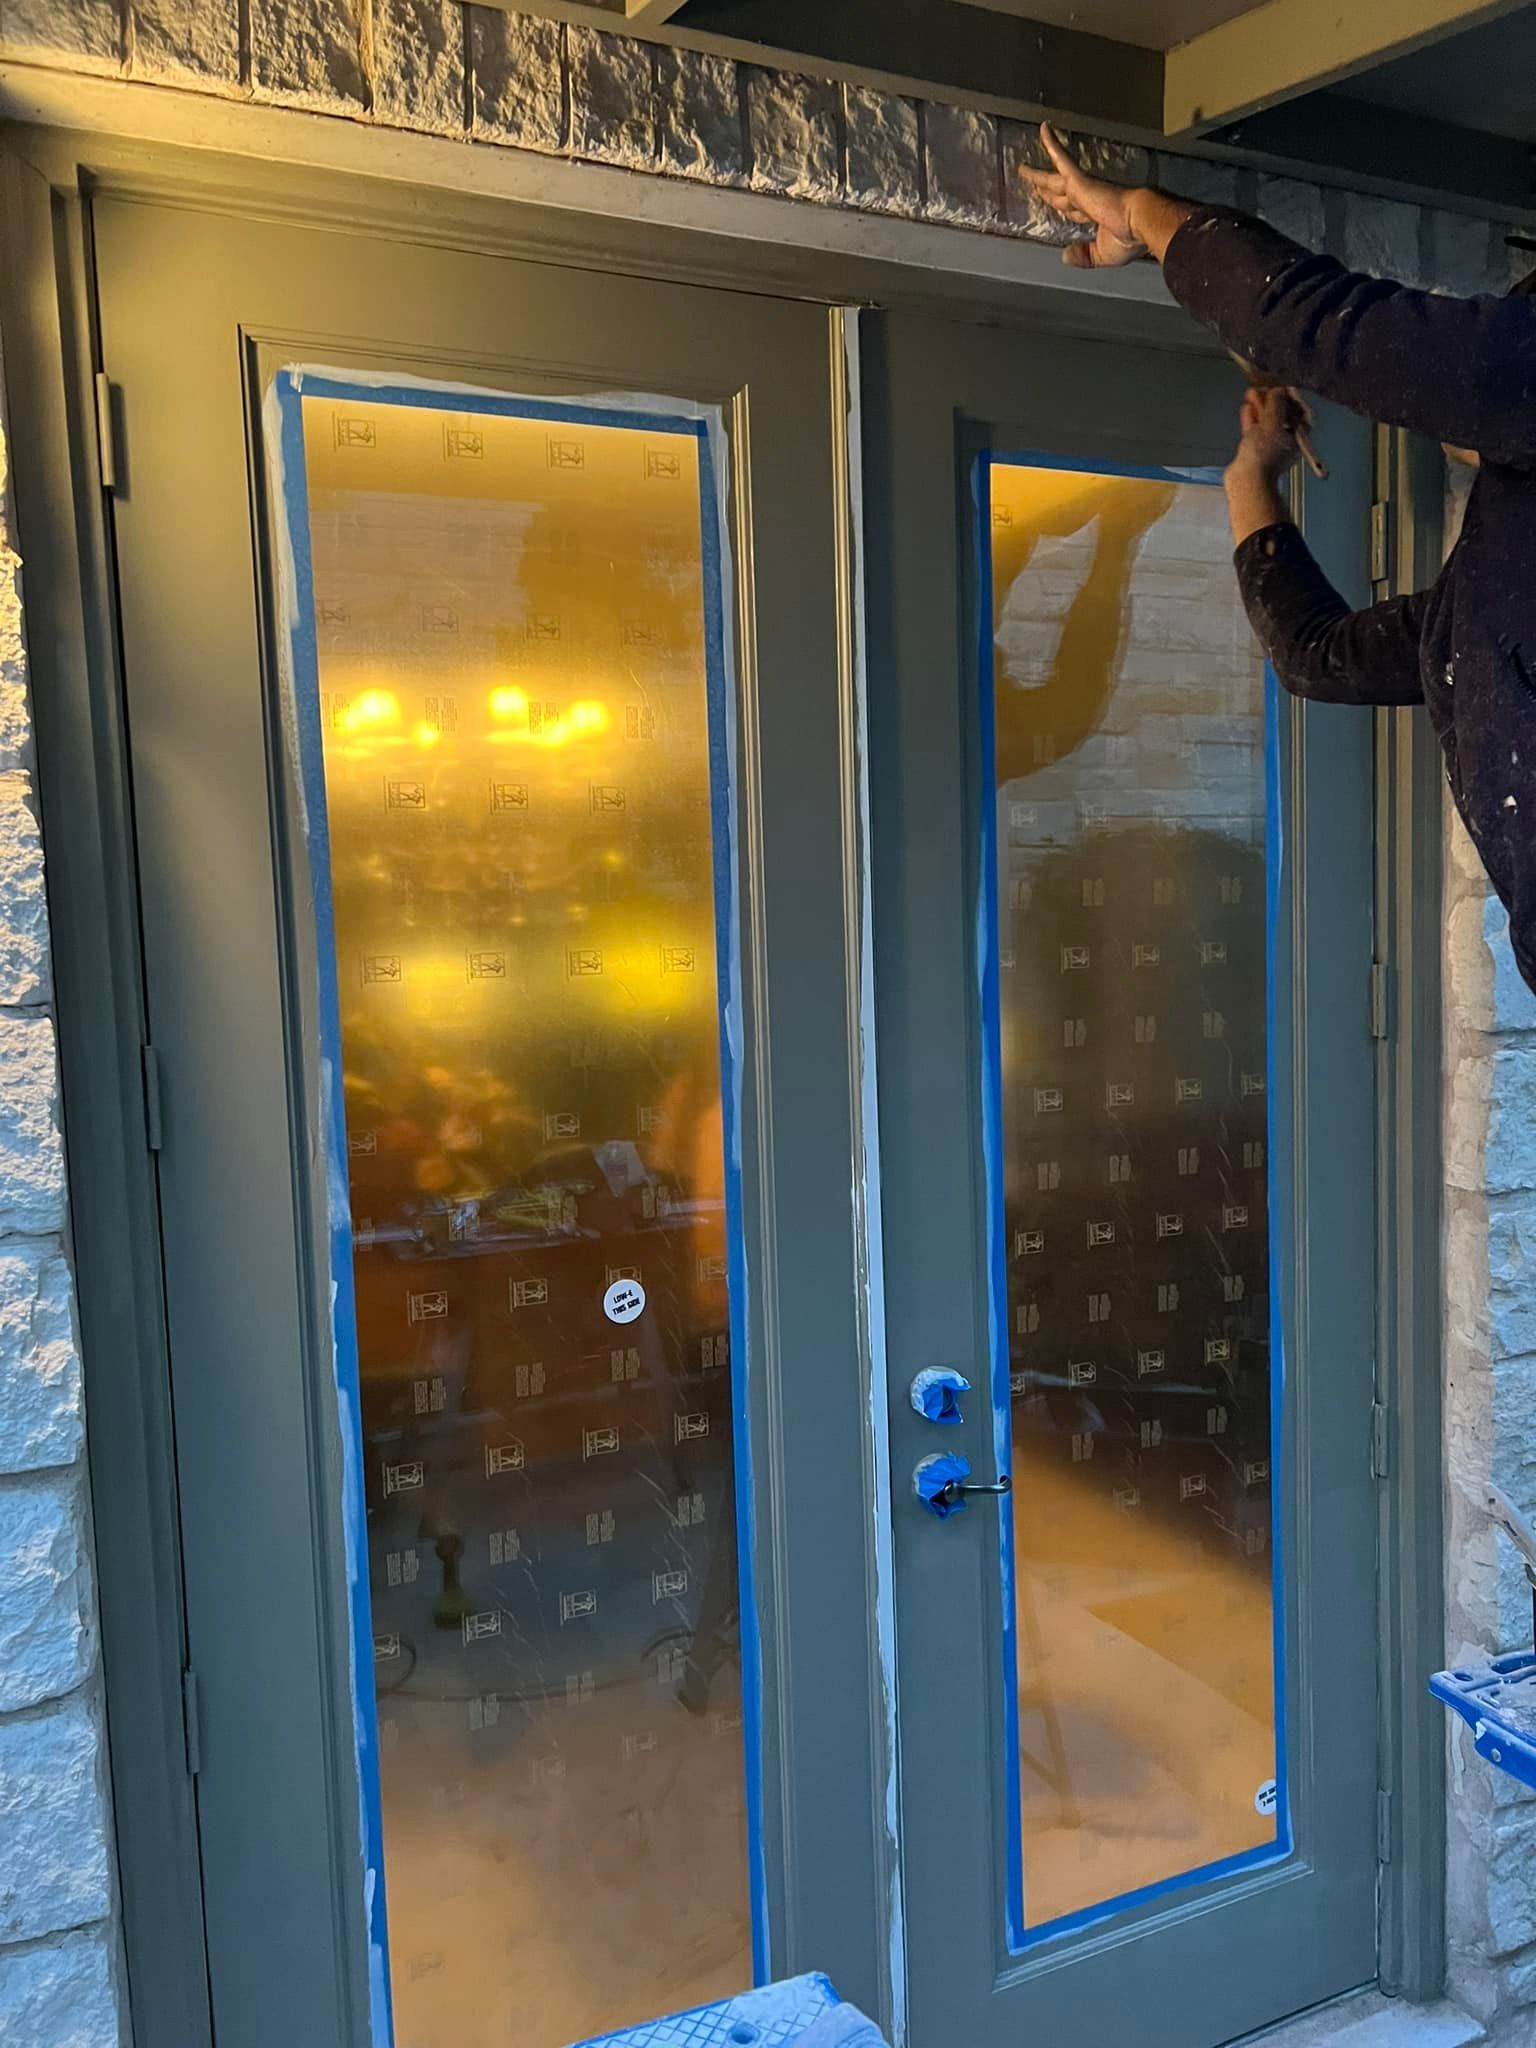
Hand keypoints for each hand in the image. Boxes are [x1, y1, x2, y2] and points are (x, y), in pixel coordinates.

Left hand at [1016, 121, 1143, 269]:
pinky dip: (1051, 144)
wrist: (1141, 221)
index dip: (1063, 208)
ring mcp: (1082, 189)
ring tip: (1024, 168)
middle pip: (1060, 194)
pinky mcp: (1079, 180)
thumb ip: (1083, 256)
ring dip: (1037, 174)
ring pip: (1053, 179)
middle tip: (1033, 183)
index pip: (1074, 210)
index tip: (1055, 205)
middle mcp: (1088, 200)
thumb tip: (1065, 256)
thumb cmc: (1130, 238)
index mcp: (1096, 216)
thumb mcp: (1103, 255)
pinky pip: (1060, 158)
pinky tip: (1043, 130)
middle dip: (1046, 190)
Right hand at [1229, 385, 1304, 480]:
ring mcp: (1269, 447)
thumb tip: (1277, 390)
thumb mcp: (1273, 422)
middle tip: (1263, 387)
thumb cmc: (1264, 455)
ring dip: (1259, 407)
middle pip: (1281, 415)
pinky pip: (1254, 431)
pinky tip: (1247, 408)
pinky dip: (1251, 419)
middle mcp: (1286, 442)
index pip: (1299, 412)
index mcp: (1297, 437)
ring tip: (1251, 392)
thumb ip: (1276, 403)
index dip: (1291, 398)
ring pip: (1266, 422)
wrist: (1246, 480)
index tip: (1282, 387)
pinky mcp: (1254, 451)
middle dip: (1271, 400)